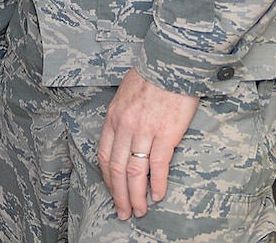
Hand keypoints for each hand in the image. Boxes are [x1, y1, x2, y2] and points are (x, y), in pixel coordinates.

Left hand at [96, 69, 199, 218]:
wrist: (171, 62)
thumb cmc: (150, 76)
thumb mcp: (125, 95)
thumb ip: (122, 118)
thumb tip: (124, 139)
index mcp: (113, 118)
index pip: (104, 156)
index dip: (108, 179)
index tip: (113, 192)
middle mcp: (125, 127)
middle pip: (117, 169)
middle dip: (120, 195)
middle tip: (124, 212)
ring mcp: (144, 131)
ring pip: (135, 172)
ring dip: (136, 195)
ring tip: (140, 210)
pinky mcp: (165, 134)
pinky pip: (158, 165)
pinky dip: (157, 184)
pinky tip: (158, 196)